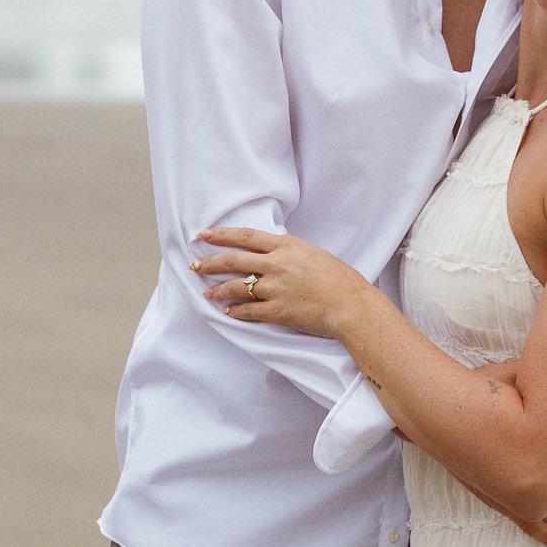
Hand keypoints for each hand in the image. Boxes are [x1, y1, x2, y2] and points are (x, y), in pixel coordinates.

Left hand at [192, 225, 371, 339]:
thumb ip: (289, 251)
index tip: (204, 234)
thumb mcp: (313, 253)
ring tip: (207, 293)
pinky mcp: (277, 311)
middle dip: (209, 262)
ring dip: (218, 290)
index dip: (221, 235)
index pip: (245, 237)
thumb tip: (272, 250)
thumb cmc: (340, 279)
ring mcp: (275, 288)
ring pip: (236, 286)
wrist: (351, 304)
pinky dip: (235, 311)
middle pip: (233, 260)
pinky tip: (227, 312)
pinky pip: (248, 311)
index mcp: (286, 246)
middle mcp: (276, 264)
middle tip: (194, 265)